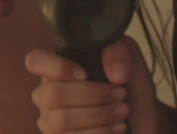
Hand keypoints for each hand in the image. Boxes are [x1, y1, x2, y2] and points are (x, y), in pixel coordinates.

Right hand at [27, 37, 157, 133]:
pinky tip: (118, 127)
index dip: (57, 67)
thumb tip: (115, 75)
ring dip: (99, 115)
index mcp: (57, 70)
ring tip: (123, 111)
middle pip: (53, 94)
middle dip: (93, 94)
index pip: (35, 61)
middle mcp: (47, 96)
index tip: (85, 73)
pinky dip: (100, 133)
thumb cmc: (130, 85)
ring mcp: (51, 123)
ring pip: (61, 120)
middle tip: (121, 93)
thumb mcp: (129, 56)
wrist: (141, 118)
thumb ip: (119, 51)